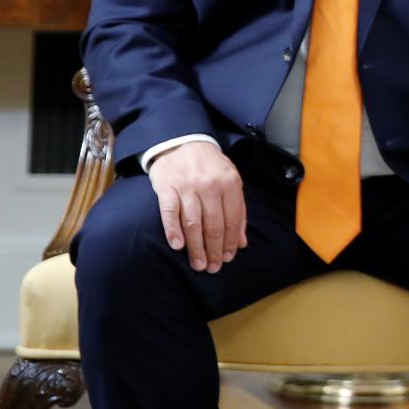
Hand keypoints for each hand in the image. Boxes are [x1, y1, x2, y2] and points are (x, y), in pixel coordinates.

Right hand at [147, 141, 246, 273]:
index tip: (227, 258)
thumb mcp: (230, 180)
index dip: (230, 242)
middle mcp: (210, 185)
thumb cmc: (209, 165)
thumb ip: (238, 210)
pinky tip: (177, 246)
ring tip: (198, 264)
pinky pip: (170, 212)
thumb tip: (241, 242)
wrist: (182, 140)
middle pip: (214, 224)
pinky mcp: (166, 187)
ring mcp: (187, 186)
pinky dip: (173, 230)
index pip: (232, 219)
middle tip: (212, 268)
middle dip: (214, 250)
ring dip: (196, 247)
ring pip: (193, 222)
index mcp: (229, 183)